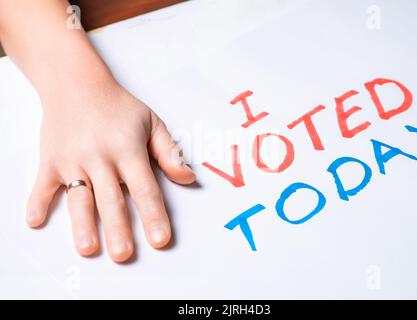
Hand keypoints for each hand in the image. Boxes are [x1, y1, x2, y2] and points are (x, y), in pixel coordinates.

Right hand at [26, 81, 195, 261]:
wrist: (76, 83)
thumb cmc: (117, 106)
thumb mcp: (151, 122)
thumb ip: (169, 152)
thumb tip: (188, 177)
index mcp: (127, 149)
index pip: (144, 188)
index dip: (154, 216)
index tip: (160, 239)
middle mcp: (100, 157)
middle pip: (111, 200)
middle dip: (118, 229)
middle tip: (123, 255)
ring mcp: (73, 160)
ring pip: (79, 198)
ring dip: (82, 225)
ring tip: (88, 248)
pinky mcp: (51, 160)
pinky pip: (42, 185)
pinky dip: (37, 202)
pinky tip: (35, 221)